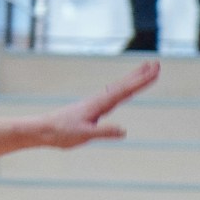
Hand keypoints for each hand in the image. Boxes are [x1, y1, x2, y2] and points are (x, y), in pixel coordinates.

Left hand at [37, 61, 158, 149]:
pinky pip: (113, 96)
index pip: (125, 91)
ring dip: (133, 79)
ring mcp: (95, 103)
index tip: (154, 71)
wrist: (42, 130)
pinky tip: (125, 89)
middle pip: (124, 85)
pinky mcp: (92, 109)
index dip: (141, 81)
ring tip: (145, 70)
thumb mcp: (83, 135)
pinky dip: (123, 89)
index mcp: (99, 104)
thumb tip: (123, 131)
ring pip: (119, 88)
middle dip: (141, 75)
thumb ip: (103, 133)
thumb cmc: (61, 133)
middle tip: (156, 64)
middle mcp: (99, 100)